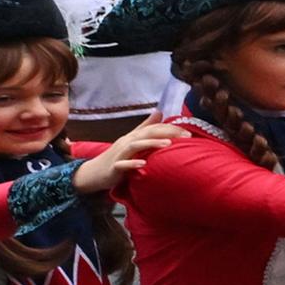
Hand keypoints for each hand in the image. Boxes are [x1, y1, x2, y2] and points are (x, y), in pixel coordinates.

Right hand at [72, 119, 192, 196]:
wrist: (94, 172)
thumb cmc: (117, 156)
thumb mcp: (132, 140)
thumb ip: (145, 127)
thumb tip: (159, 112)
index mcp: (133, 136)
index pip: (154, 128)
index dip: (171, 128)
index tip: (189, 132)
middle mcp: (126, 142)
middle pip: (147, 133)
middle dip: (166, 133)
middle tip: (186, 136)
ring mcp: (119, 154)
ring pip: (135, 146)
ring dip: (151, 144)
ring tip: (168, 144)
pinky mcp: (114, 167)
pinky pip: (122, 165)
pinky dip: (132, 163)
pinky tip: (143, 164)